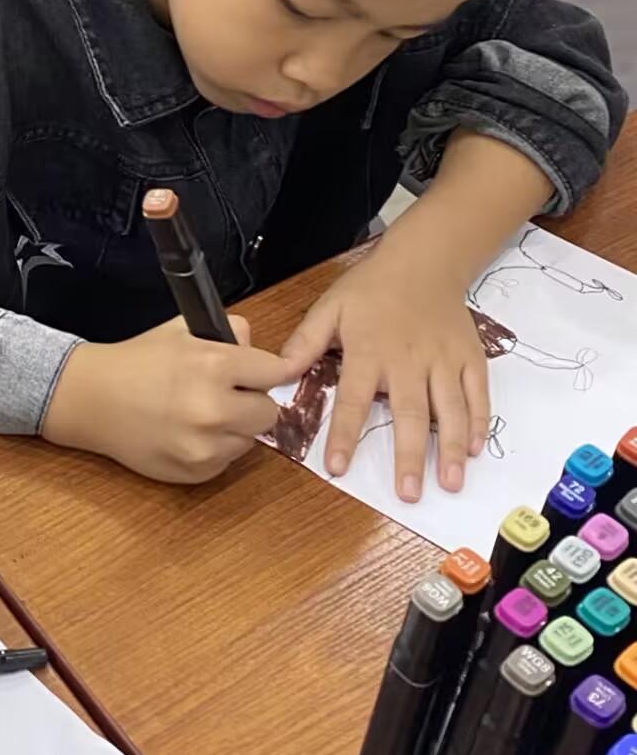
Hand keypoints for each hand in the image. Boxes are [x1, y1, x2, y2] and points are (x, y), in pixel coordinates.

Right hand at [42, 315, 296, 482]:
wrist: (92, 399)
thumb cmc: (136, 360)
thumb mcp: (180, 329)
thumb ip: (227, 332)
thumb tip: (254, 348)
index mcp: (215, 365)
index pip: (274, 372)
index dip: (265, 370)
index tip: (257, 373)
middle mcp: (215, 409)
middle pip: (269, 412)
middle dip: (251, 401)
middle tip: (226, 395)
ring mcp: (206, 446)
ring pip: (249, 440)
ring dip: (234, 428)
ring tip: (201, 415)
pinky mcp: (196, 472)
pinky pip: (226, 461)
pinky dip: (215, 449)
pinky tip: (187, 434)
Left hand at [283, 242, 489, 500]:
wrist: (424, 261)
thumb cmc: (371, 288)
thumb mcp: (329, 308)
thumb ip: (305, 342)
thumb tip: (278, 373)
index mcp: (368, 350)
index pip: (352, 399)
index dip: (344, 434)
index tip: (337, 467)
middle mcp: (408, 359)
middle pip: (409, 413)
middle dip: (409, 456)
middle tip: (408, 493)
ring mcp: (443, 360)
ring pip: (449, 409)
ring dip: (450, 448)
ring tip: (449, 483)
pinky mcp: (470, 358)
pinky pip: (477, 394)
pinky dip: (477, 423)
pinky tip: (473, 450)